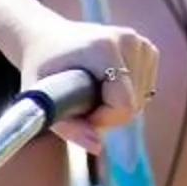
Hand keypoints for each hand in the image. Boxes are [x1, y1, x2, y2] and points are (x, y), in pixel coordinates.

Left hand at [21, 16, 158, 151]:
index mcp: (103, 47)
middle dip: (108, 114)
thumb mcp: (39, 96)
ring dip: (117, 106)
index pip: (124, 104)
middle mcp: (128, 40)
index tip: (81, 114)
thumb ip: (66, 126)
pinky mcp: (147, 49)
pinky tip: (104, 84)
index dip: (104, 120)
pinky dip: (127, 96)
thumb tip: (97, 148)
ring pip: (142, 100)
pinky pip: (146, 91)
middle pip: (134, 105)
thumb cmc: (40, 68)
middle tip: (79, 102)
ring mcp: (140, 43)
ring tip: (89, 91)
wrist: (45, 37)